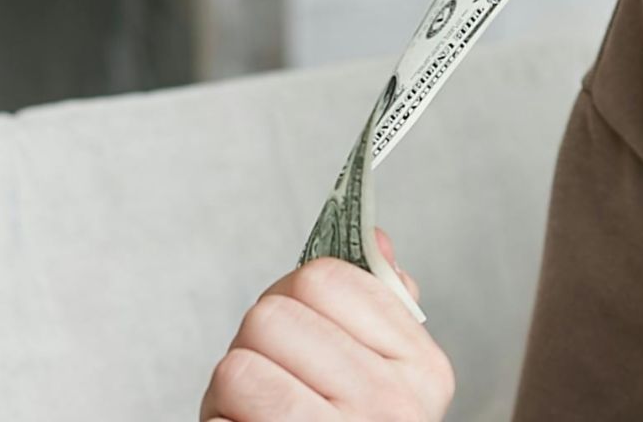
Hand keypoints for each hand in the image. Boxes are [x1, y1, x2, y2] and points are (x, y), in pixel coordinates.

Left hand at [200, 232, 453, 421]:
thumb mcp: (382, 375)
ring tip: (258, 413)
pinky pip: (225, 408)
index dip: (291, 296)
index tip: (300, 334)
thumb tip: (376, 238)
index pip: (324, 277)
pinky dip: (221, 419)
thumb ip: (378, 307)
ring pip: (239, 362)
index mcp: (421, 369)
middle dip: (256, 343)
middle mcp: (391, 407)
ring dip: (232, 387)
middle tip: (273, 380)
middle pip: (272, 313)